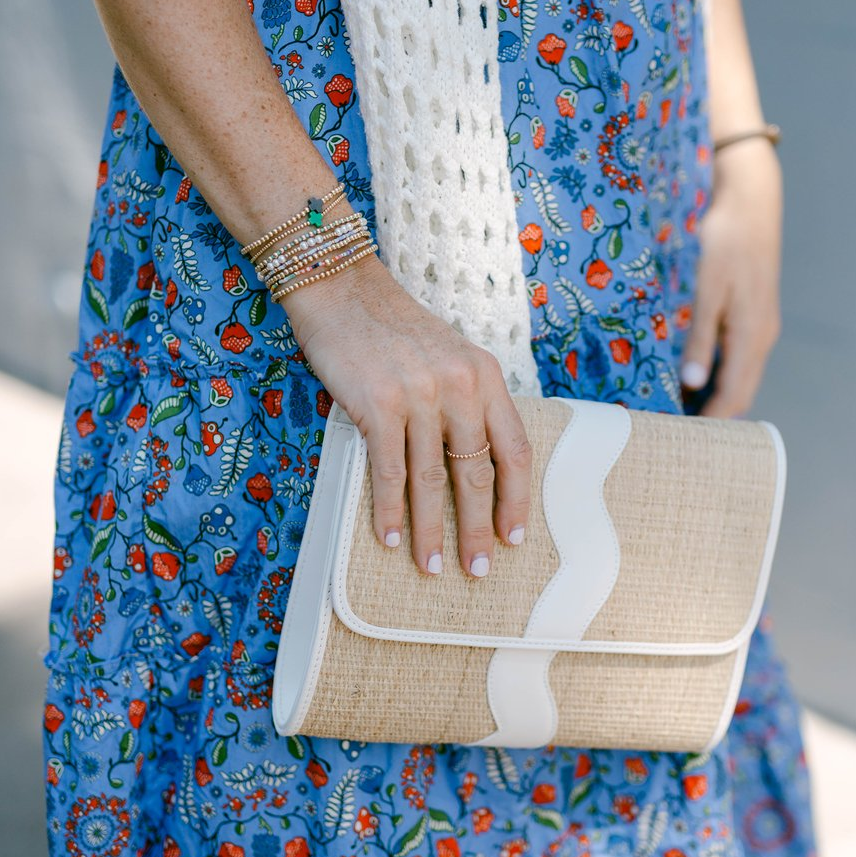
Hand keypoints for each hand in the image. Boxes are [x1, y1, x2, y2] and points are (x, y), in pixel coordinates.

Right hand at [280, 255, 531, 576]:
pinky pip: (389, 471)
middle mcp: (460, 383)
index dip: (517, 499)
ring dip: (432, 530)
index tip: (514, 537)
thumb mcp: (446, 356)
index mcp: (484, 374)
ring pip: (432, 479)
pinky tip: (389, 538)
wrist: (339, 286)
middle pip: (477, 473)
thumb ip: (465, 402)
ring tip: (432, 566)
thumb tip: (471, 469)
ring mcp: (419, 393)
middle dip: (478, 529)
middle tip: (478, 570)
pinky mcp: (377, 402)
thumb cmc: (390, 328)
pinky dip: (389, 511)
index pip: (514, 449)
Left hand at [680, 137, 782, 417]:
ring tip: (679, 411)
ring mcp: (761, 328)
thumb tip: (693, 384)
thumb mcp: (708, 289)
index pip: (734, 396)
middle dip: (713, 417)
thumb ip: (700, 337)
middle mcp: (761, 337)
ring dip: (715, 397)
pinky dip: (719, 376)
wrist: (751, 201)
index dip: (710, 422)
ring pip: (740, 377)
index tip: (680, 440)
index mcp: (752, 335)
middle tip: (675, 433)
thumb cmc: (726, 240)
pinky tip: (693, 378)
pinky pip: (738, 360)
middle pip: (740, 393)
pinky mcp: (754, 316)